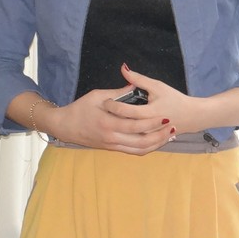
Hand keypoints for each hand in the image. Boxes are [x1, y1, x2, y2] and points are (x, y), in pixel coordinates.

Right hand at [48, 71, 176, 154]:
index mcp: (108, 123)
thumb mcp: (96, 96)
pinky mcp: (112, 149)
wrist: (65, 127)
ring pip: (140, 149)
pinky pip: (133, 152)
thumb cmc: (79, 109)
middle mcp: (112, 137)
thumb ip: (117, 93)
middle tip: (173, 127)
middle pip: (142, 140)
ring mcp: (112, 145)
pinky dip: (147, 148)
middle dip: (160, 135)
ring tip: (170, 136)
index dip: (153, 122)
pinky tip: (157, 142)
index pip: (136, 125)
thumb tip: (134, 84)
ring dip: (157, 144)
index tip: (166, 116)